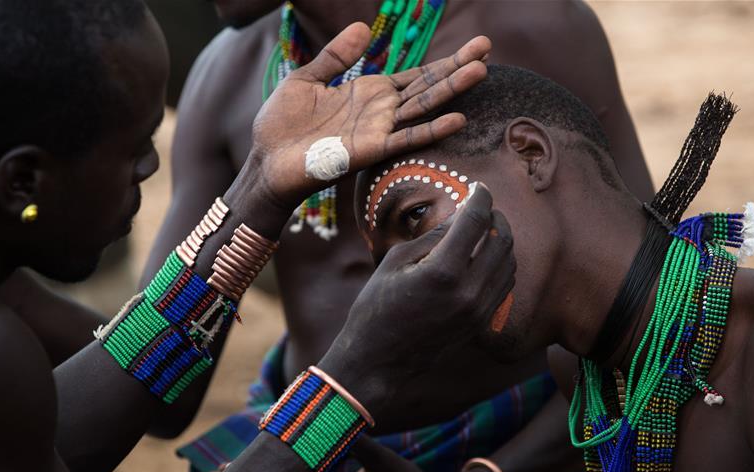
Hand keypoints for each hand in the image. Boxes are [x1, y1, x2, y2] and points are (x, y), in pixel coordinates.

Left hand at [250, 23, 490, 209]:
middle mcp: (380, 111)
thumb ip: (335, 57)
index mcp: (368, 92)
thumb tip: (361, 28)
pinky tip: (458, 118)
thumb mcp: (306, 79)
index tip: (473, 48)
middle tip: (487, 48)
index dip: (443, 62)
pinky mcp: (370, 149)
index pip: (414, 75)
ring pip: (423, 107)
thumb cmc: (281, 125)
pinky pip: (406, 138)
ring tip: (480, 70)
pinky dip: (432, 129)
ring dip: (451, 90)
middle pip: (427, 86)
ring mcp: (378, 130)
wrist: (266, 160)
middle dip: (456, 67)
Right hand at [319, 184, 515, 423]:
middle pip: (500, 239)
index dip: (480, 198)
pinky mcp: (481, 322)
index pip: (476, 221)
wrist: (378, 361)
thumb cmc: (377, 306)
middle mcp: (468, 291)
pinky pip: (505, 284)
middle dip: (495, 216)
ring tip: (486, 229)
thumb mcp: (396, 261)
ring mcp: (478, 309)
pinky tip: (486, 256)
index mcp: (442, 271)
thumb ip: (433, 236)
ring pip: (509, 262)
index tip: (479, 187)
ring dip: (502, 239)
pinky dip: (502, 263)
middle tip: (483, 207)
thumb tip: (462, 214)